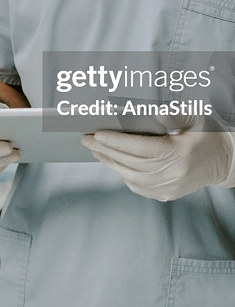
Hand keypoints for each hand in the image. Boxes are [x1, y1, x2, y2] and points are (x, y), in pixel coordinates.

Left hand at [81, 116, 234, 200]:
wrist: (225, 161)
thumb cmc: (208, 134)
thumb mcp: (194, 117)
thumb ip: (171, 114)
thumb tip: (149, 112)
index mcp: (179, 154)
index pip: (140, 148)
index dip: (116, 141)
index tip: (97, 133)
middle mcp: (173, 175)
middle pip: (131, 163)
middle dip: (105, 150)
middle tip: (86, 139)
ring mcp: (170, 188)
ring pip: (131, 177)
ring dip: (110, 162)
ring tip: (95, 149)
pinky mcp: (167, 195)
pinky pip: (138, 186)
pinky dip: (122, 174)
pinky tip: (113, 162)